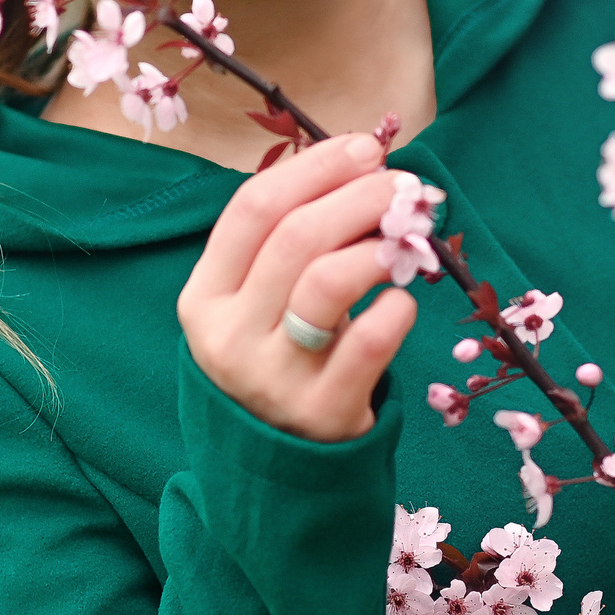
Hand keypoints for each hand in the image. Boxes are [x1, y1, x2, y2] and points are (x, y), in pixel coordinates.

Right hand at [177, 132, 417, 441]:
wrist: (274, 466)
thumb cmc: (278, 357)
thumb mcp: (257, 304)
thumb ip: (291, 241)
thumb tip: (364, 163)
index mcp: (204, 297)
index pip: (252, 208)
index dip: (314, 169)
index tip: (364, 148)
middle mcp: (227, 336)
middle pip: (295, 237)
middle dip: (358, 196)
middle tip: (403, 186)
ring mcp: (272, 378)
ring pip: (327, 282)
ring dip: (378, 244)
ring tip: (410, 237)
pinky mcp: (322, 412)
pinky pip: (368, 342)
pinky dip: (397, 308)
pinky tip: (407, 299)